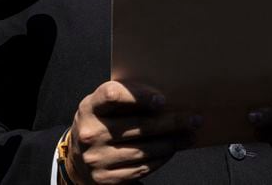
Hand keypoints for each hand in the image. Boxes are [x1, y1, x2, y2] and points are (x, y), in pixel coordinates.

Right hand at [66, 81, 201, 183]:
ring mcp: (97, 158)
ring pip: (144, 150)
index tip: (162, 100)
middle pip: (138, 126)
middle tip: (194, 119)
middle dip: (171, 122)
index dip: (139, 96)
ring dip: (171, 143)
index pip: (112, 95)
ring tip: (188, 136)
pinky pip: (141, 168)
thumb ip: (126, 99)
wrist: (78, 159)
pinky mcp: (106, 178)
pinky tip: (172, 150)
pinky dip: (160, 159)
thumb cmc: (101, 123)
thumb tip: (166, 99)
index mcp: (89, 107)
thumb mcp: (103, 106)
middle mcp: (91, 133)